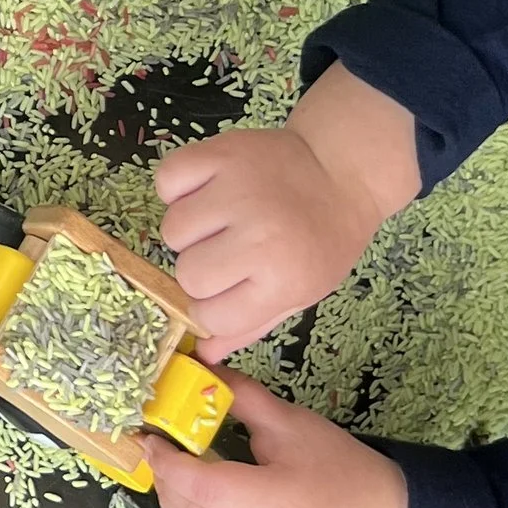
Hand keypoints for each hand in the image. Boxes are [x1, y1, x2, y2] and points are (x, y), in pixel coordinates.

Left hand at [151, 372, 408, 507]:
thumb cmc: (337, 464)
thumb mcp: (292, 422)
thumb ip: (244, 397)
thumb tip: (201, 368)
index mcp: (281, 499)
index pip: (208, 489)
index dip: (171, 465)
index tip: (152, 439)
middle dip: (166, 482)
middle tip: (157, 452)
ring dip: (173, 505)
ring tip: (169, 473)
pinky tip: (190, 500)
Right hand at [156, 63, 420, 361]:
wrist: (341, 169)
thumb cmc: (322, 237)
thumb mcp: (301, 291)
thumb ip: (251, 324)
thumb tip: (203, 355)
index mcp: (283, 278)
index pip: (211, 316)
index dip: (212, 309)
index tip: (227, 291)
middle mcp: (259, 236)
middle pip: (188, 274)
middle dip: (201, 269)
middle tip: (227, 251)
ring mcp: (238, 190)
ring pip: (172, 230)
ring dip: (189, 231)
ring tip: (219, 220)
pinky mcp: (219, 152)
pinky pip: (167, 181)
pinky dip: (176, 189)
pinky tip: (203, 191)